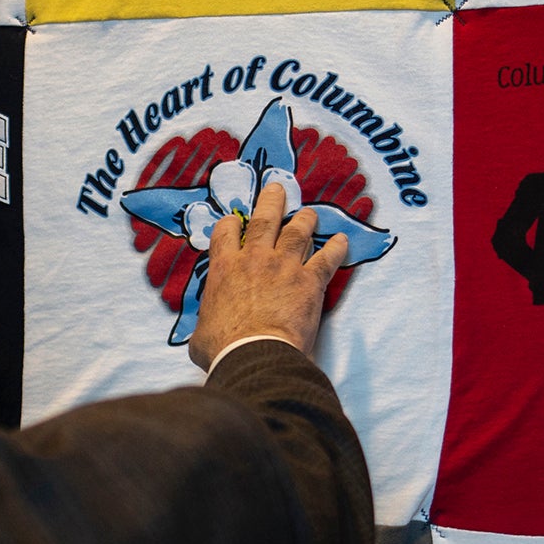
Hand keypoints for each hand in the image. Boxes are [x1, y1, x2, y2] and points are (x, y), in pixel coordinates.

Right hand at [187, 180, 348, 370]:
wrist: (255, 354)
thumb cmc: (224, 347)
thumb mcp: (201, 332)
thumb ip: (206, 322)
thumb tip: (205, 335)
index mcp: (224, 268)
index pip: (226, 231)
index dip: (231, 224)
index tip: (236, 222)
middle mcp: (255, 259)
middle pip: (265, 219)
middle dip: (272, 201)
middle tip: (278, 188)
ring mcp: (284, 267)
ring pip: (298, 232)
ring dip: (305, 219)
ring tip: (310, 213)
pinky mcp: (310, 281)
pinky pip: (327, 258)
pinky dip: (336, 248)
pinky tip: (342, 240)